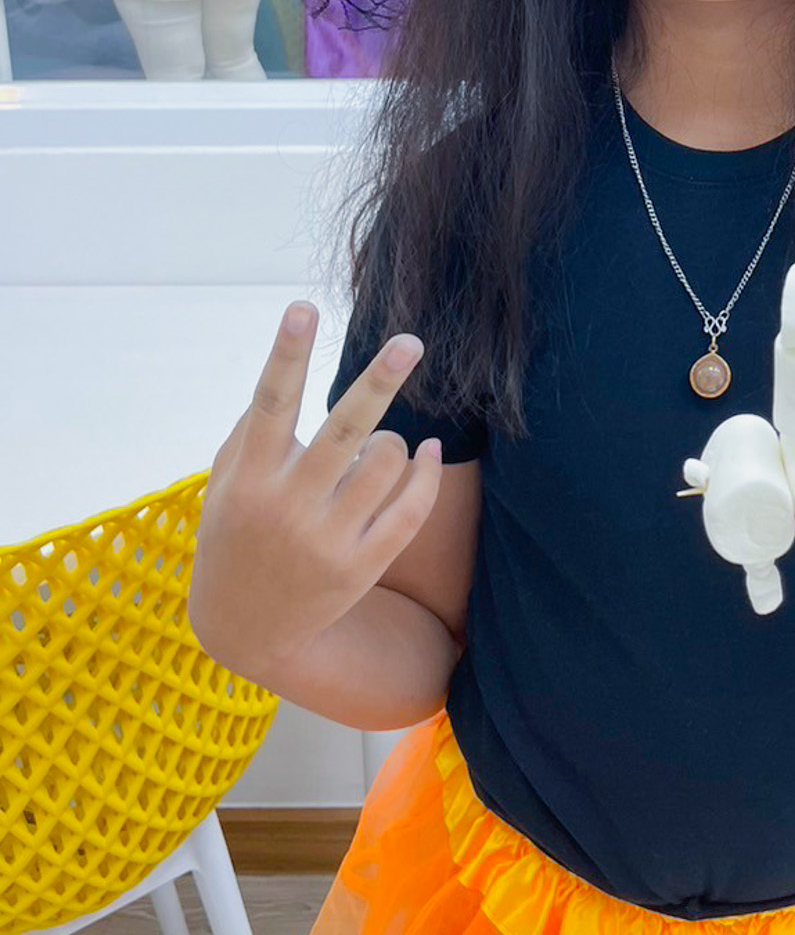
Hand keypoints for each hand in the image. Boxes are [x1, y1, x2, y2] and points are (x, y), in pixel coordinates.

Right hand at [189, 301, 442, 678]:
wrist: (244, 627)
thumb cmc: (235, 533)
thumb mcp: (225, 483)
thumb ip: (250, 430)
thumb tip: (286, 374)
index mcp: (251, 476)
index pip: (270, 403)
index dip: (286, 354)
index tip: (302, 307)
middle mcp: (289, 505)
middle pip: (344, 432)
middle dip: (378, 383)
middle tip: (410, 342)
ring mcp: (327, 539)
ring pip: (387, 463)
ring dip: (392, 442)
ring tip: (376, 449)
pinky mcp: (362, 566)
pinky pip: (412, 509)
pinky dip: (426, 474)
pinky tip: (428, 453)